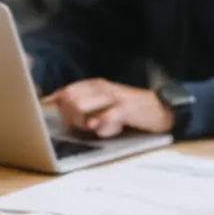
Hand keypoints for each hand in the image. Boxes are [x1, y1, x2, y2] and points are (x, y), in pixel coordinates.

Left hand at [48, 78, 173, 137]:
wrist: (160, 109)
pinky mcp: (125, 108)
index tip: (53, 116)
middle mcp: (101, 87)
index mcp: (95, 85)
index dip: (55, 105)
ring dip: (80, 122)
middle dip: (68, 117)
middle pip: (68, 99)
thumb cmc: (129, 110)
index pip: (65, 92)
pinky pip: (104, 117)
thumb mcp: (105, 105)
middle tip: (80, 128)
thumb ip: (84, 106)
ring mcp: (113, 97)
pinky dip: (98, 126)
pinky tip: (99, 128)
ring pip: (80, 106)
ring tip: (93, 128)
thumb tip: (58, 107)